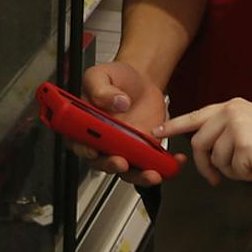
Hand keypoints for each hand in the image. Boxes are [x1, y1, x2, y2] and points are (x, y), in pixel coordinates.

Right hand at [79, 61, 171, 187]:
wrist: (141, 82)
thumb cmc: (116, 79)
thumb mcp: (102, 75)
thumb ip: (102, 89)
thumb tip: (117, 101)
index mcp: (85, 125)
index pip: (78, 142)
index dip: (84, 150)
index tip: (94, 151)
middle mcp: (103, 142)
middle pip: (102, 162)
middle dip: (112, 166)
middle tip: (121, 162)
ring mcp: (123, 149)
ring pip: (128, 171)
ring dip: (139, 176)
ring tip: (151, 174)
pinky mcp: (143, 151)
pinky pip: (151, 164)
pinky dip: (164, 167)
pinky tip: (173, 162)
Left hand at [160, 98, 251, 189]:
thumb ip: (228, 130)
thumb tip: (203, 147)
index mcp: (233, 106)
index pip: (197, 115)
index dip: (175, 125)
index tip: (158, 132)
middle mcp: (231, 112)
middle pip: (200, 143)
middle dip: (205, 165)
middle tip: (214, 180)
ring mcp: (236, 127)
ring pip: (216, 160)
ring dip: (232, 171)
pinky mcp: (242, 145)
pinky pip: (231, 170)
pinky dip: (245, 176)